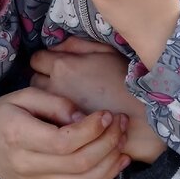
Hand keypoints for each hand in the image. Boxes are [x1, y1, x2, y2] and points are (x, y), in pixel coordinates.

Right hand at [0, 87, 130, 178]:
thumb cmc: (3, 117)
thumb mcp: (21, 97)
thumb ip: (53, 102)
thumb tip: (84, 117)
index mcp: (18, 136)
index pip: (63, 141)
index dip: (91, 130)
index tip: (107, 114)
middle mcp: (27, 165)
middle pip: (78, 162)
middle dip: (108, 142)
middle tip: (121, 122)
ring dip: (111, 161)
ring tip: (122, 139)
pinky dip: (105, 174)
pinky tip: (118, 158)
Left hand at [29, 37, 165, 163]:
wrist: (145, 118)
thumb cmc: (129, 82)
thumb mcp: (107, 53)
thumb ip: (79, 45)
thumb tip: (59, 46)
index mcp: (63, 66)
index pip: (37, 59)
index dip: (47, 61)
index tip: (58, 66)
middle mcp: (54, 89)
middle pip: (35, 82)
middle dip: (45, 82)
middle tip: (62, 85)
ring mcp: (56, 113)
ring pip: (40, 106)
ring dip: (49, 104)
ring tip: (66, 103)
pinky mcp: (63, 133)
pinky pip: (49, 124)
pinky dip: (56, 121)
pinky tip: (69, 120)